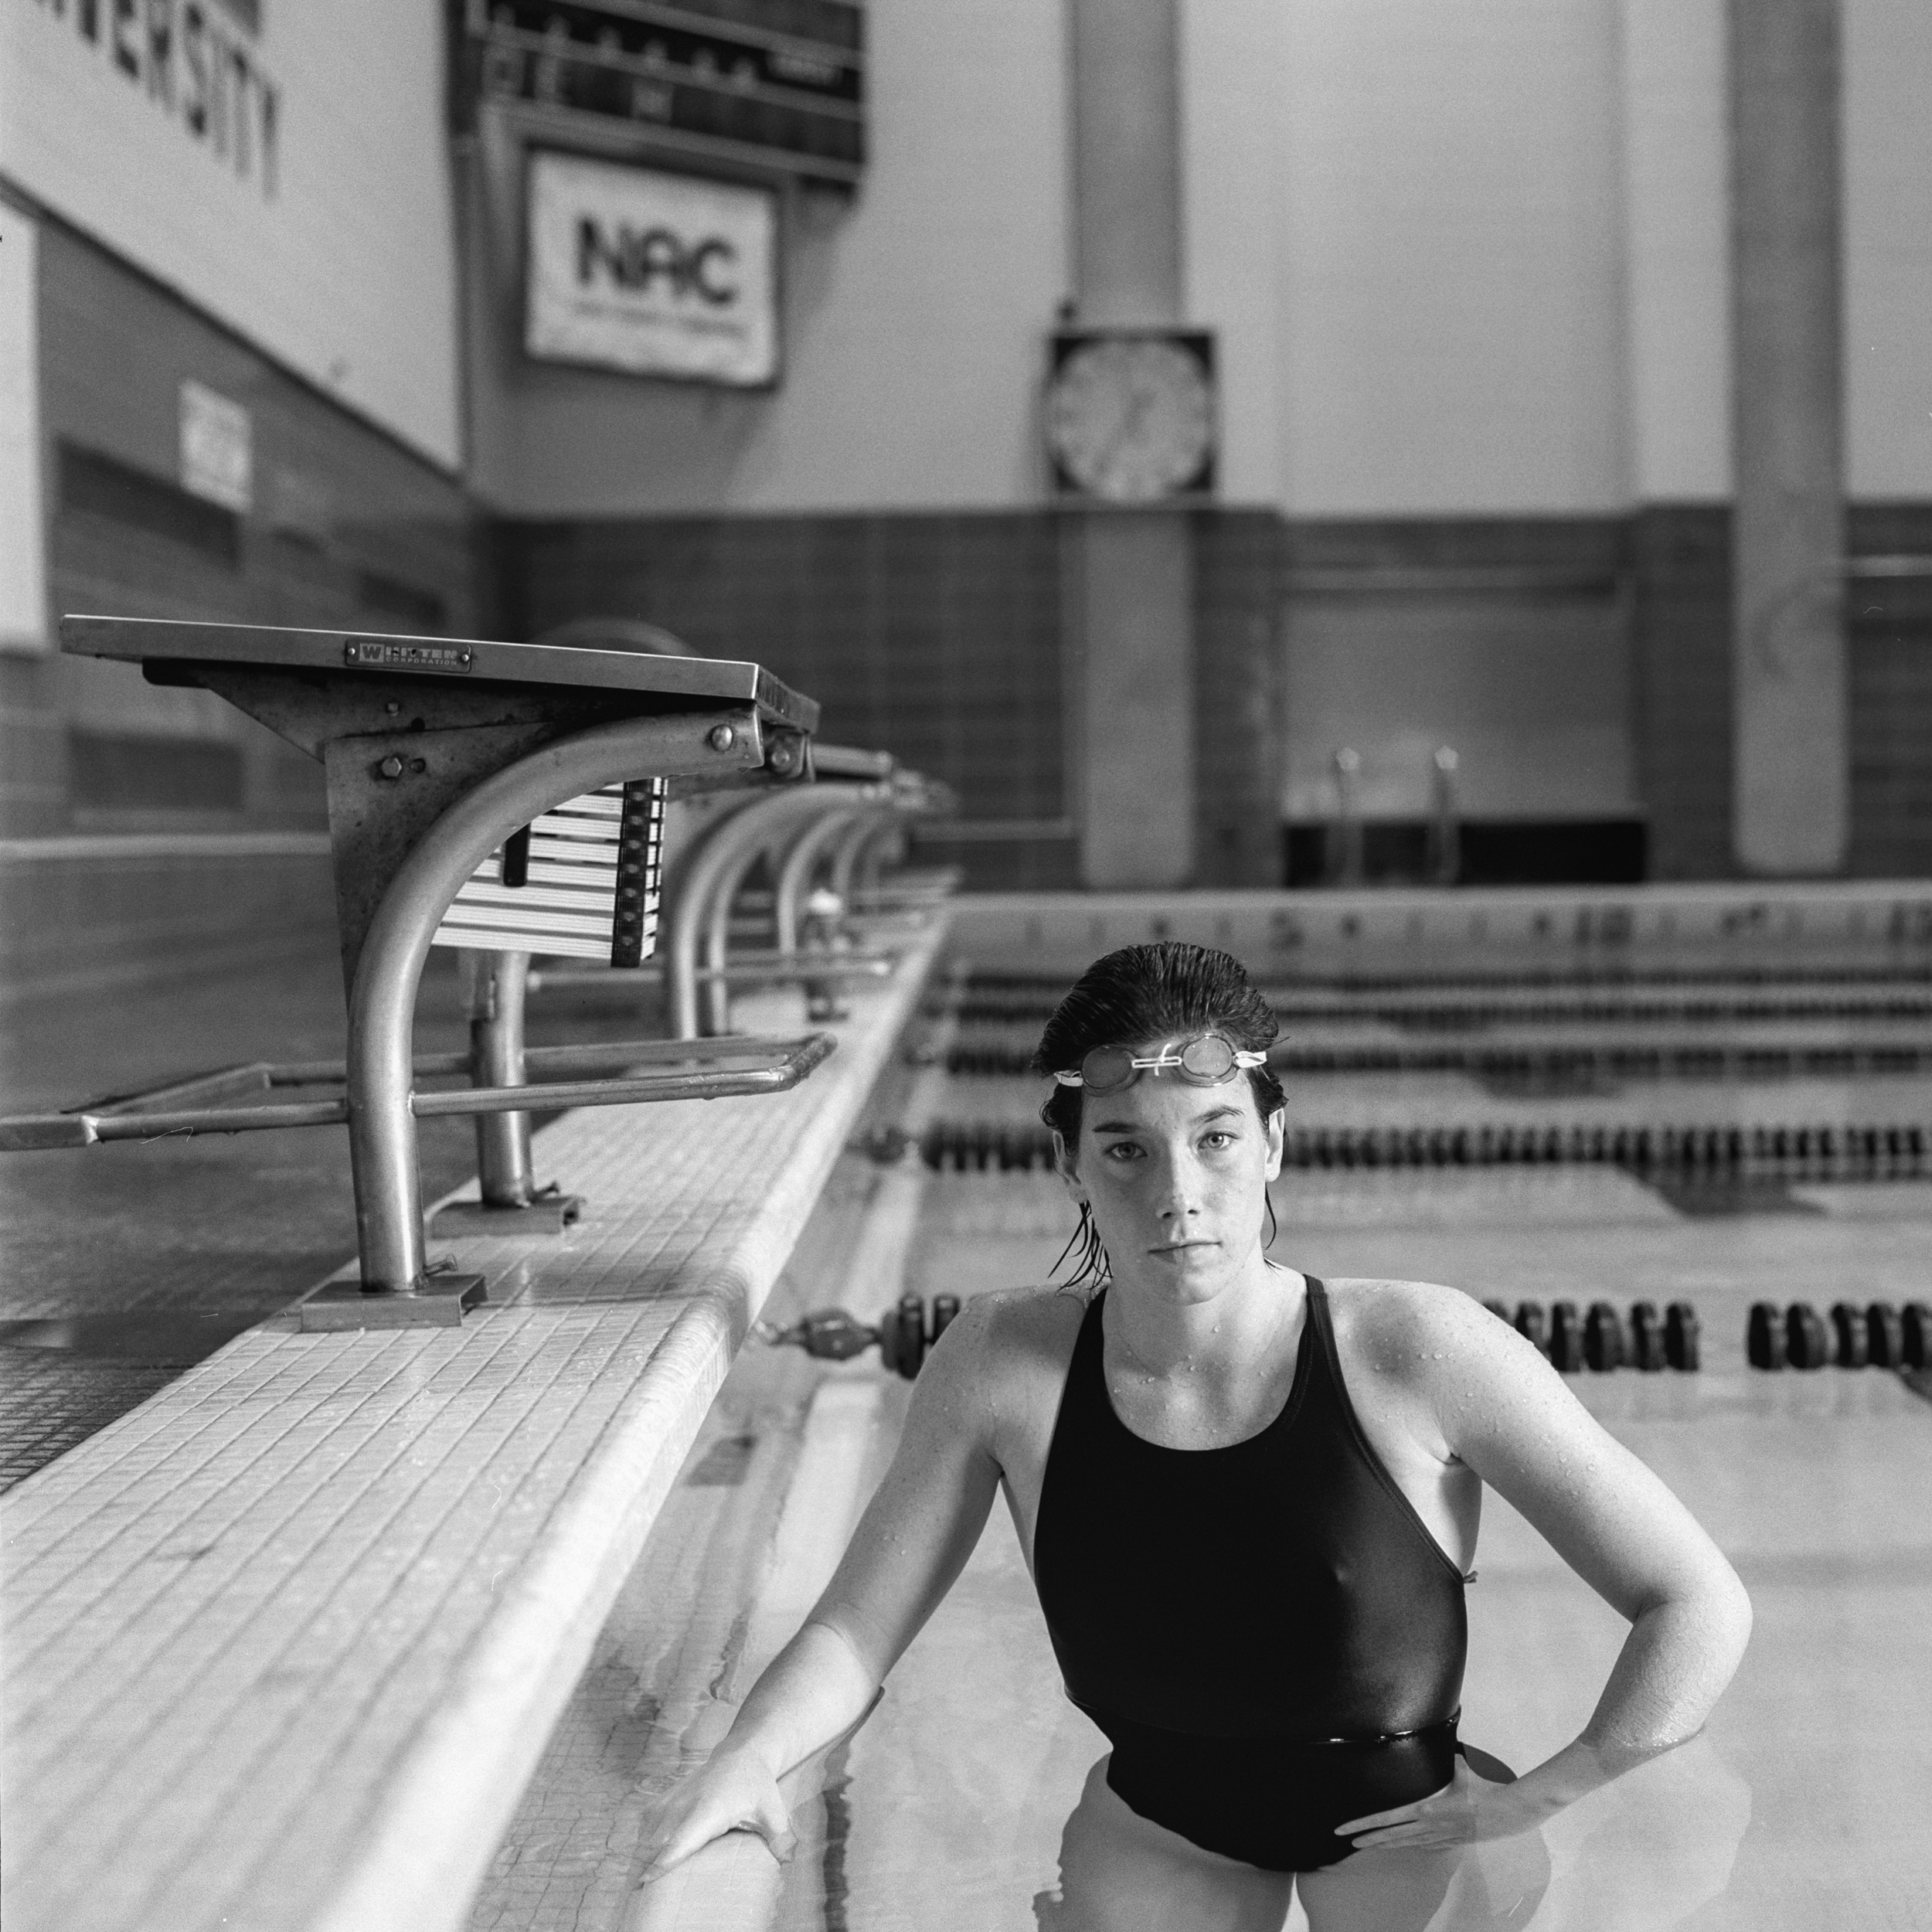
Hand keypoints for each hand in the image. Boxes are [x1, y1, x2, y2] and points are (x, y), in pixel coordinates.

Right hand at [637, 1746, 796, 1884]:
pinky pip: (645, 1825)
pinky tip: (641, 1861)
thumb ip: (780, 1837)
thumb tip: (788, 1860)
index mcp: (708, 1810)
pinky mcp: (664, 1799)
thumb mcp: (772, 1811)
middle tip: (638, 1900)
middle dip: (642, 1869)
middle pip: (655, 1843)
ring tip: (635, 1887)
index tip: (644, 1882)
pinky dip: (640, 1843)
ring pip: (646, 1834)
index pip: (680, 1841)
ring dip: (639, 1859)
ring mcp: (671, 1800)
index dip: (661, 1862)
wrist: (741, 1754)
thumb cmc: (756, 1785)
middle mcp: (684, 1805)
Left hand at [1334, 1754, 1547, 1853]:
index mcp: (1425, 1810)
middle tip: (1346, 1839)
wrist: (1507, 1814)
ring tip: (1366, 1845)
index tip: (1345, 1828)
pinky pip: (1422, 1846)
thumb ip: (1446, 1757)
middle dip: (1367, 1838)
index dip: (1364, 1823)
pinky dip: (1407, 1846)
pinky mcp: (1450, 1842)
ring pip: (1404, 1844)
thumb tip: (1442, 1738)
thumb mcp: (1460, 1769)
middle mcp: (1428, 1827)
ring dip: (1385, 1844)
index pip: (1387, 1818)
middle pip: (1390, 1836)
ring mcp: (1439, 1838)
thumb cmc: (1483, 1790)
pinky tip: (1400, 1846)